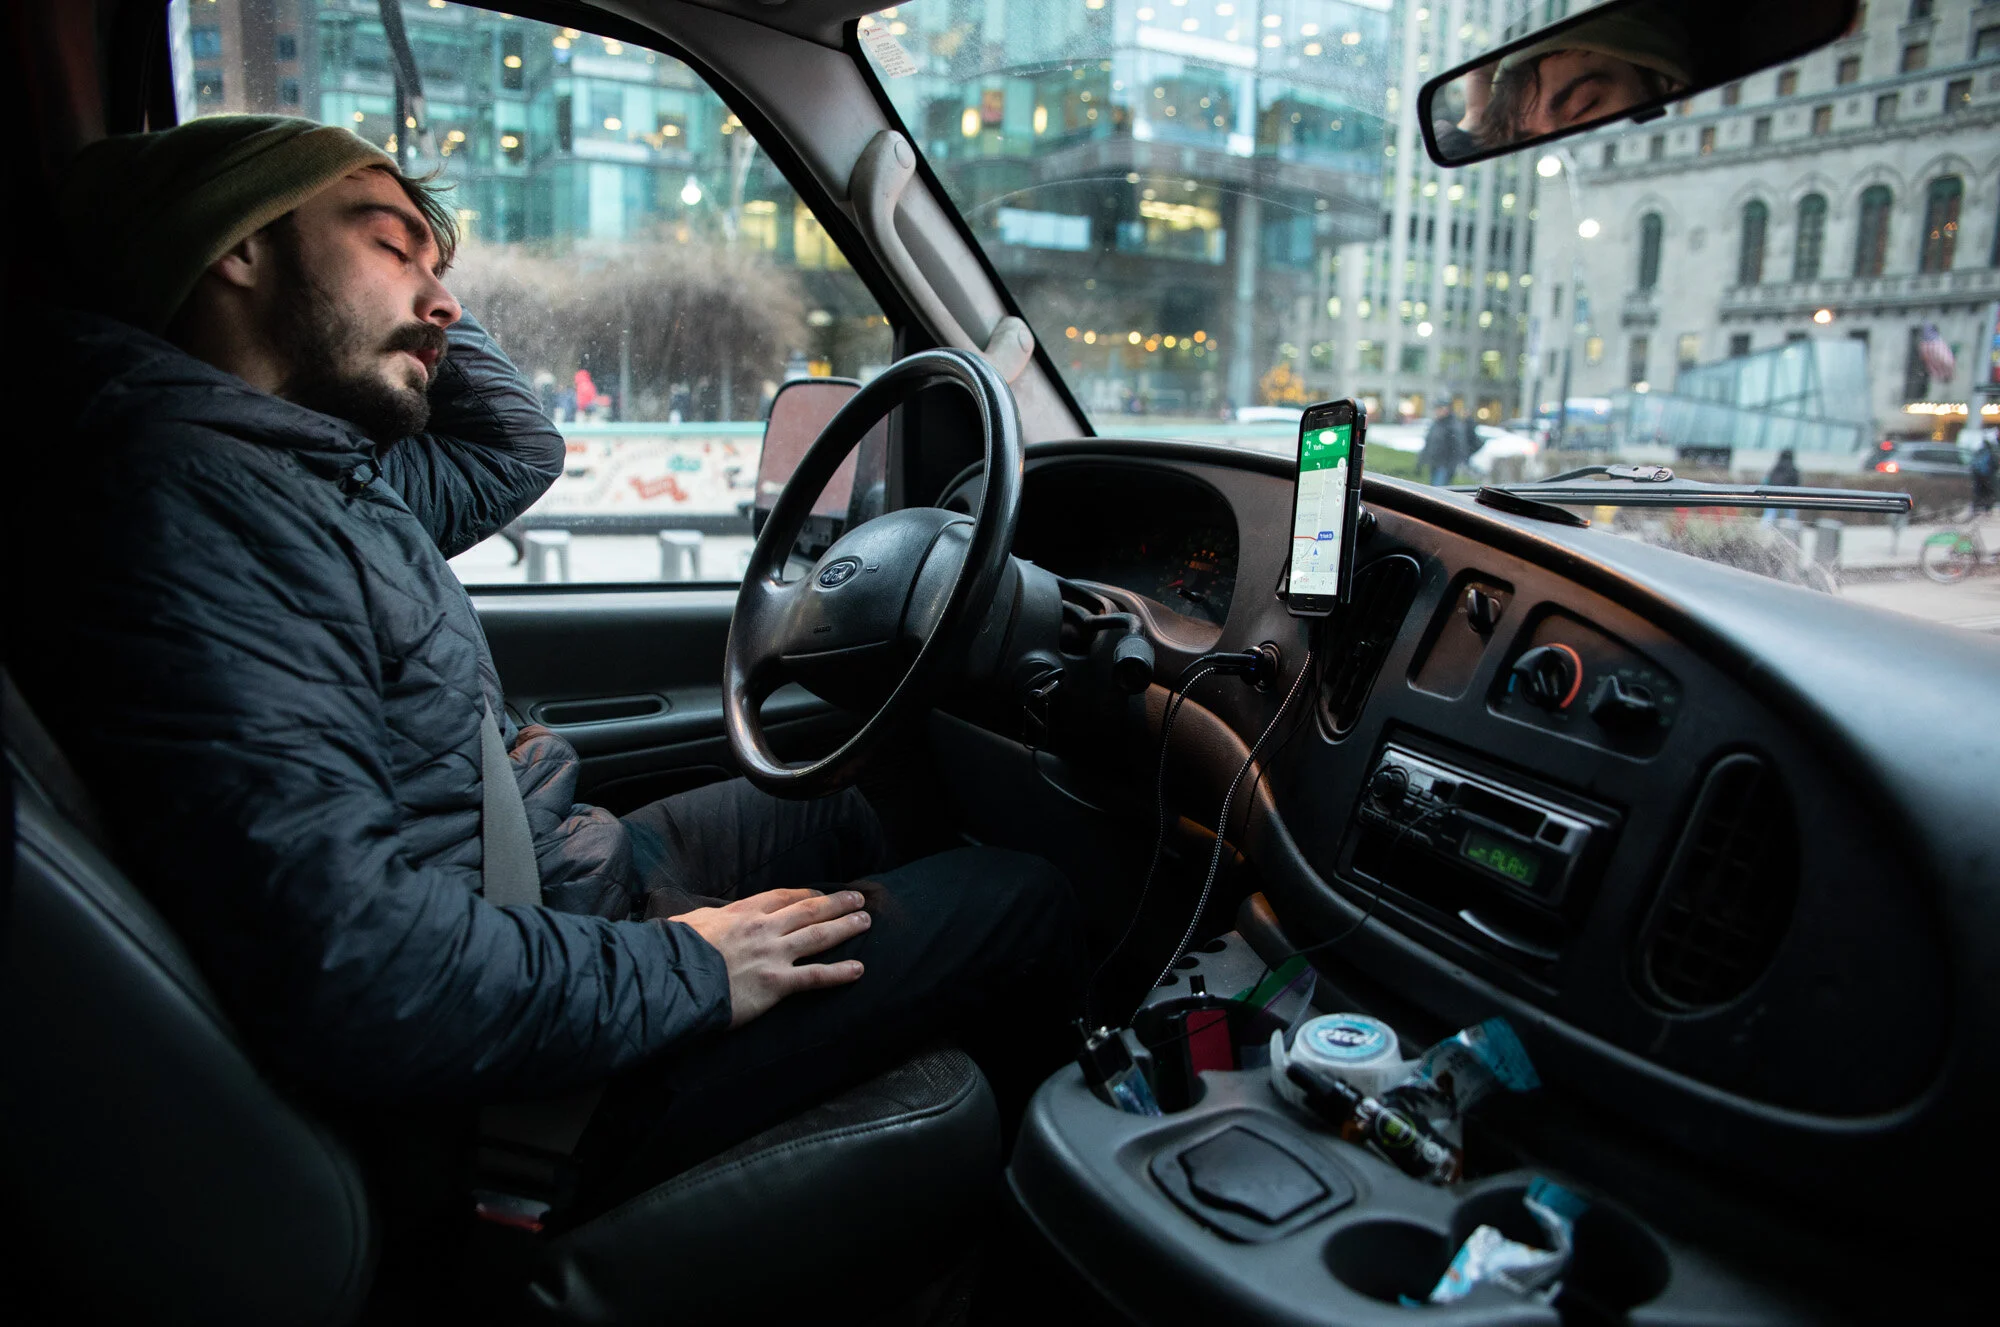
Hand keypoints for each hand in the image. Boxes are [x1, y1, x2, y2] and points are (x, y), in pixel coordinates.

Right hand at [671, 888, 869, 1026]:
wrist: (673, 979)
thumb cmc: (676, 952)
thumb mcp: (692, 922)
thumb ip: (710, 919)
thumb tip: (711, 919)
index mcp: (742, 913)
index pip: (782, 897)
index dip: (806, 894)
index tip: (820, 894)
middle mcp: (763, 929)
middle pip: (809, 911)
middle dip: (837, 904)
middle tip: (858, 899)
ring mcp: (772, 955)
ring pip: (818, 936)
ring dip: (845, 927)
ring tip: (865, 921)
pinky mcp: (775, 983)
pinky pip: (814, 976)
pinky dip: (839, 972)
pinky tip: (858, 969)